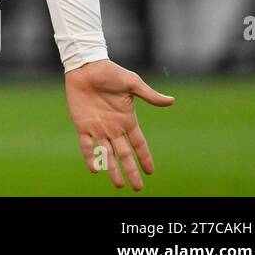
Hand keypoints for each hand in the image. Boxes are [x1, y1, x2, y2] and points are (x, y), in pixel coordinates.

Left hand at [65, 60, 173, 189]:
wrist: (86, 66)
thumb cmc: (110, 72)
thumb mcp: (132, 83)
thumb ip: (149, 95)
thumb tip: (171, 101)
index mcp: (127, 120)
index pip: (139, 143)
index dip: (144, 157)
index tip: (150, 172)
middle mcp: (114, 128)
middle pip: (124, 154)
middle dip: (131, 170)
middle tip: (138, 188)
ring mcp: (98, 128)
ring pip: (107, 154)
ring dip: (113, 169)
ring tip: (119, 185)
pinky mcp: (82, 125)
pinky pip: (87, 145)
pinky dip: (91, 156)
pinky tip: (95, 168)